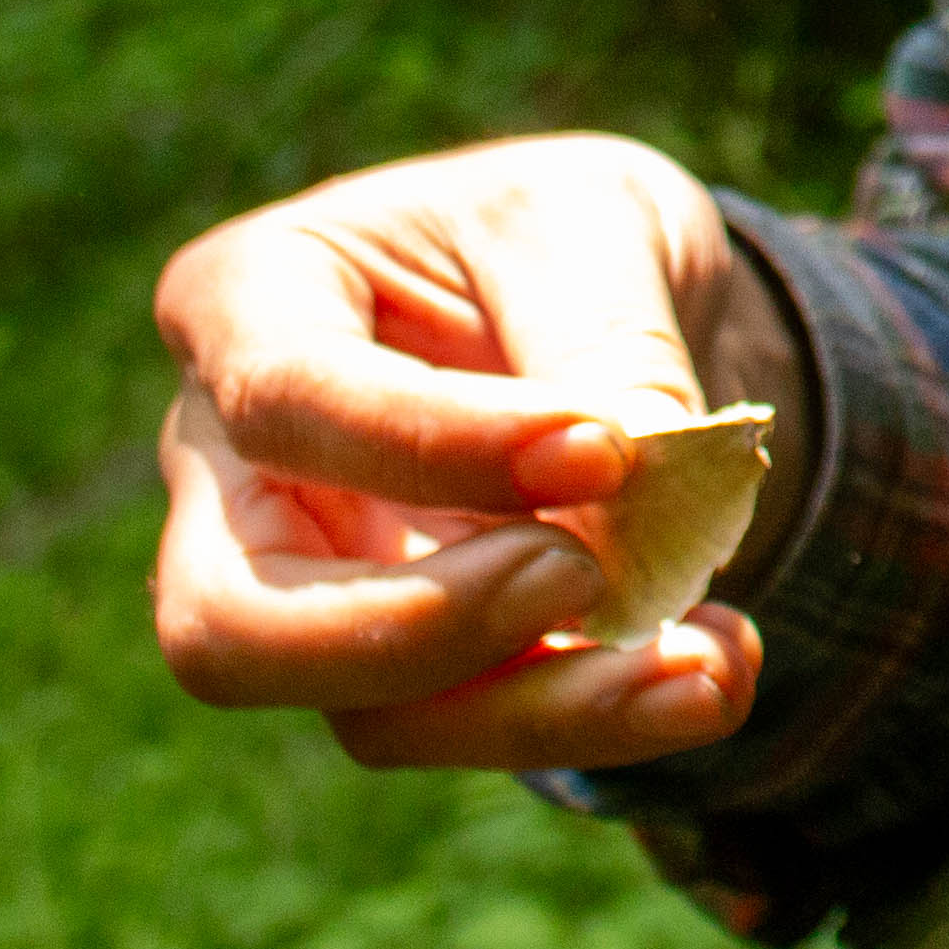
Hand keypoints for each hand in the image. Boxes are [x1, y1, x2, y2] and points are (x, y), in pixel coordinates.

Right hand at [151, 131, 802, 771]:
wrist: (608, 294)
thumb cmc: (560, 231)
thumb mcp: (597, 221)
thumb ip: (606, 342)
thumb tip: (638, 491)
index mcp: (247, 298)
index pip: (291, 398)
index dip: (438, 444)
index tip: (605, 449)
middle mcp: (235, 467)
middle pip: (232, 620)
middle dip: (417, 632)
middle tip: (585, 583)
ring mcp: (302, 585)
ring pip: (362, 711)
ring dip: (542, 710)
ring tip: (705, 669)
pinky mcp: (401, 666)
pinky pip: (465, 728)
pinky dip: (597, 715)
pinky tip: (715, 667)